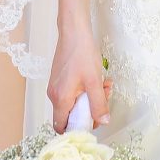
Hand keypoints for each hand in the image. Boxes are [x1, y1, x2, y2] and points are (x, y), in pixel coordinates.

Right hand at [48, 16, 109, 132]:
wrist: (74, 31)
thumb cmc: (82, 53)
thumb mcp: (94, 81)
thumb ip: (99, 103)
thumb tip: (103, 122)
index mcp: (60, 99)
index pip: (62, 127)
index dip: (78, 128)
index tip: (94, 120)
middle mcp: (54, 95)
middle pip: (71, 114)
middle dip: (90, 109)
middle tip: (105, 97)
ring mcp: (56, 86)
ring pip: (74, 102)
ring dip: (91, 97)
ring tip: (104, 84)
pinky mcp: (60, 79)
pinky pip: (73, 92)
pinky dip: (86, 89)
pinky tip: (98, 79)